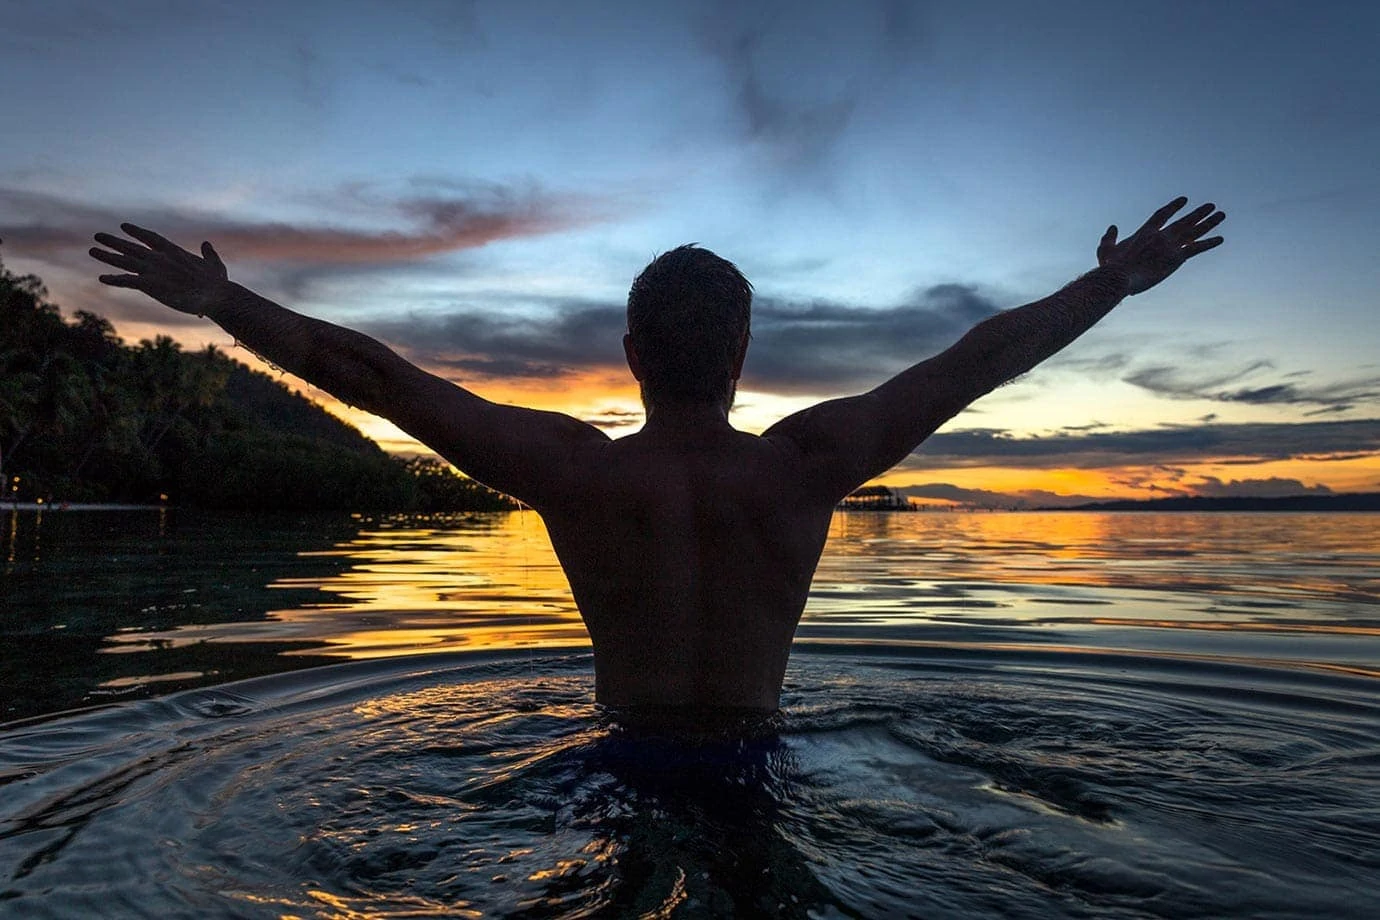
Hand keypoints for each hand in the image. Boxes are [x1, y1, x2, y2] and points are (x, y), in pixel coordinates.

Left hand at [90, 223, 229, 316]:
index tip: (124, 226)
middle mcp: (159, 258)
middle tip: (98, 236)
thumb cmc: (218, 283)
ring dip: (107, 256)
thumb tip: (206, 243)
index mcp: (173, 251)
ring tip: (92, 250)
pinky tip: (102, 278)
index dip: (137, 232)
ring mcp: (153, 270)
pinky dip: (114, 279)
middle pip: (131, 247)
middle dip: (114, 241)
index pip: (150, 238)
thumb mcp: (215, 265)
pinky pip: (127, 281)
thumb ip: (208, 254)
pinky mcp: (150, 285)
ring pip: (124, 261)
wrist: (215, 295)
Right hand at [1097, 197, 1224, 295]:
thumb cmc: (1110, 267)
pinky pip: (1197, 248)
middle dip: (1198, 213)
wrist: (1120, 276)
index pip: (1162, 215)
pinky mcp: (1176, 258)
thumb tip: (1113, 227)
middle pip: (1184, 220)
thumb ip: (1109, 238)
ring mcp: (1169, 246)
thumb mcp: (1105, 250)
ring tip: (1221, 215)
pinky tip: (1221, 239)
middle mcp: (1161, 235)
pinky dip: (1209, 243)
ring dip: (1209, 222)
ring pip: (1194, 231)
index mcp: (1145, 232)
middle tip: (1211, 206)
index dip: (1174, 207)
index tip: (1184, 200)